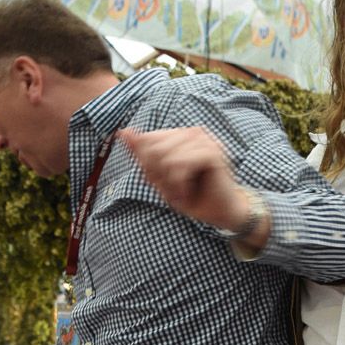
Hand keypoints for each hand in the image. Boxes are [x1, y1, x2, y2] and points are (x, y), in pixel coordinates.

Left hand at [120, 127, 256, 233]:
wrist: (222, 213)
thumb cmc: (192, 195)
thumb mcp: (160, 176)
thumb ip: (142, 154)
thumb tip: (123, 131)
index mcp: (181, 135)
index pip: (147, 140)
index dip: (148, 166)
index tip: (163, 182)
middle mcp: (193, 132)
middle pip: (153, 148)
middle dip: (159, 175)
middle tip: (174, 189)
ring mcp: (204, 140)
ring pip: (166, 157)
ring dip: (170, 182)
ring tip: (182, 192)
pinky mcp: (212, 152)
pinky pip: (180, 164)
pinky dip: (179, 184)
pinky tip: (189, 192)